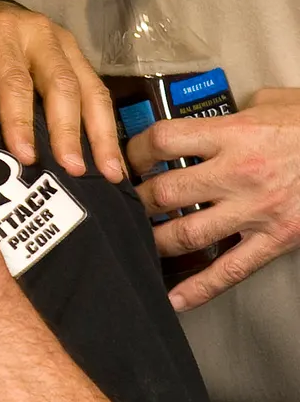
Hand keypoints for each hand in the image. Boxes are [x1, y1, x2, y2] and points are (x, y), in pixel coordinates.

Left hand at [0, 0, 123, 182]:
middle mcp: (36, 31)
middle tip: (75, 169)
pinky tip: (111, 158)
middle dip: (67, 130)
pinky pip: (96, 90)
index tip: (27, 158)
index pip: (12, 80)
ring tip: (109, 170)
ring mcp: (61, 41)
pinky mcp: (76, 54)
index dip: (20, 121)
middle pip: (59, 83)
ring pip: (88, 87)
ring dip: (100, 131)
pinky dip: (105, 125)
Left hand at [130, 87, 299, 311]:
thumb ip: (233, 113)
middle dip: (136, 202)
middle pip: (165, 192)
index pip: (163, 140)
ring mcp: (257, 210)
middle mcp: (239, 173)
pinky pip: (230, 270)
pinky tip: (176, 299)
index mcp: (234, 134)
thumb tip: (207, 121)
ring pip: (188, 234)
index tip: (126, 160)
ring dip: (156, 241)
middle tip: (125, 207)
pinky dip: (199, 288)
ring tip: (141, 243)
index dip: (134, 151)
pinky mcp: (277, 239)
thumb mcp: (272, 102)